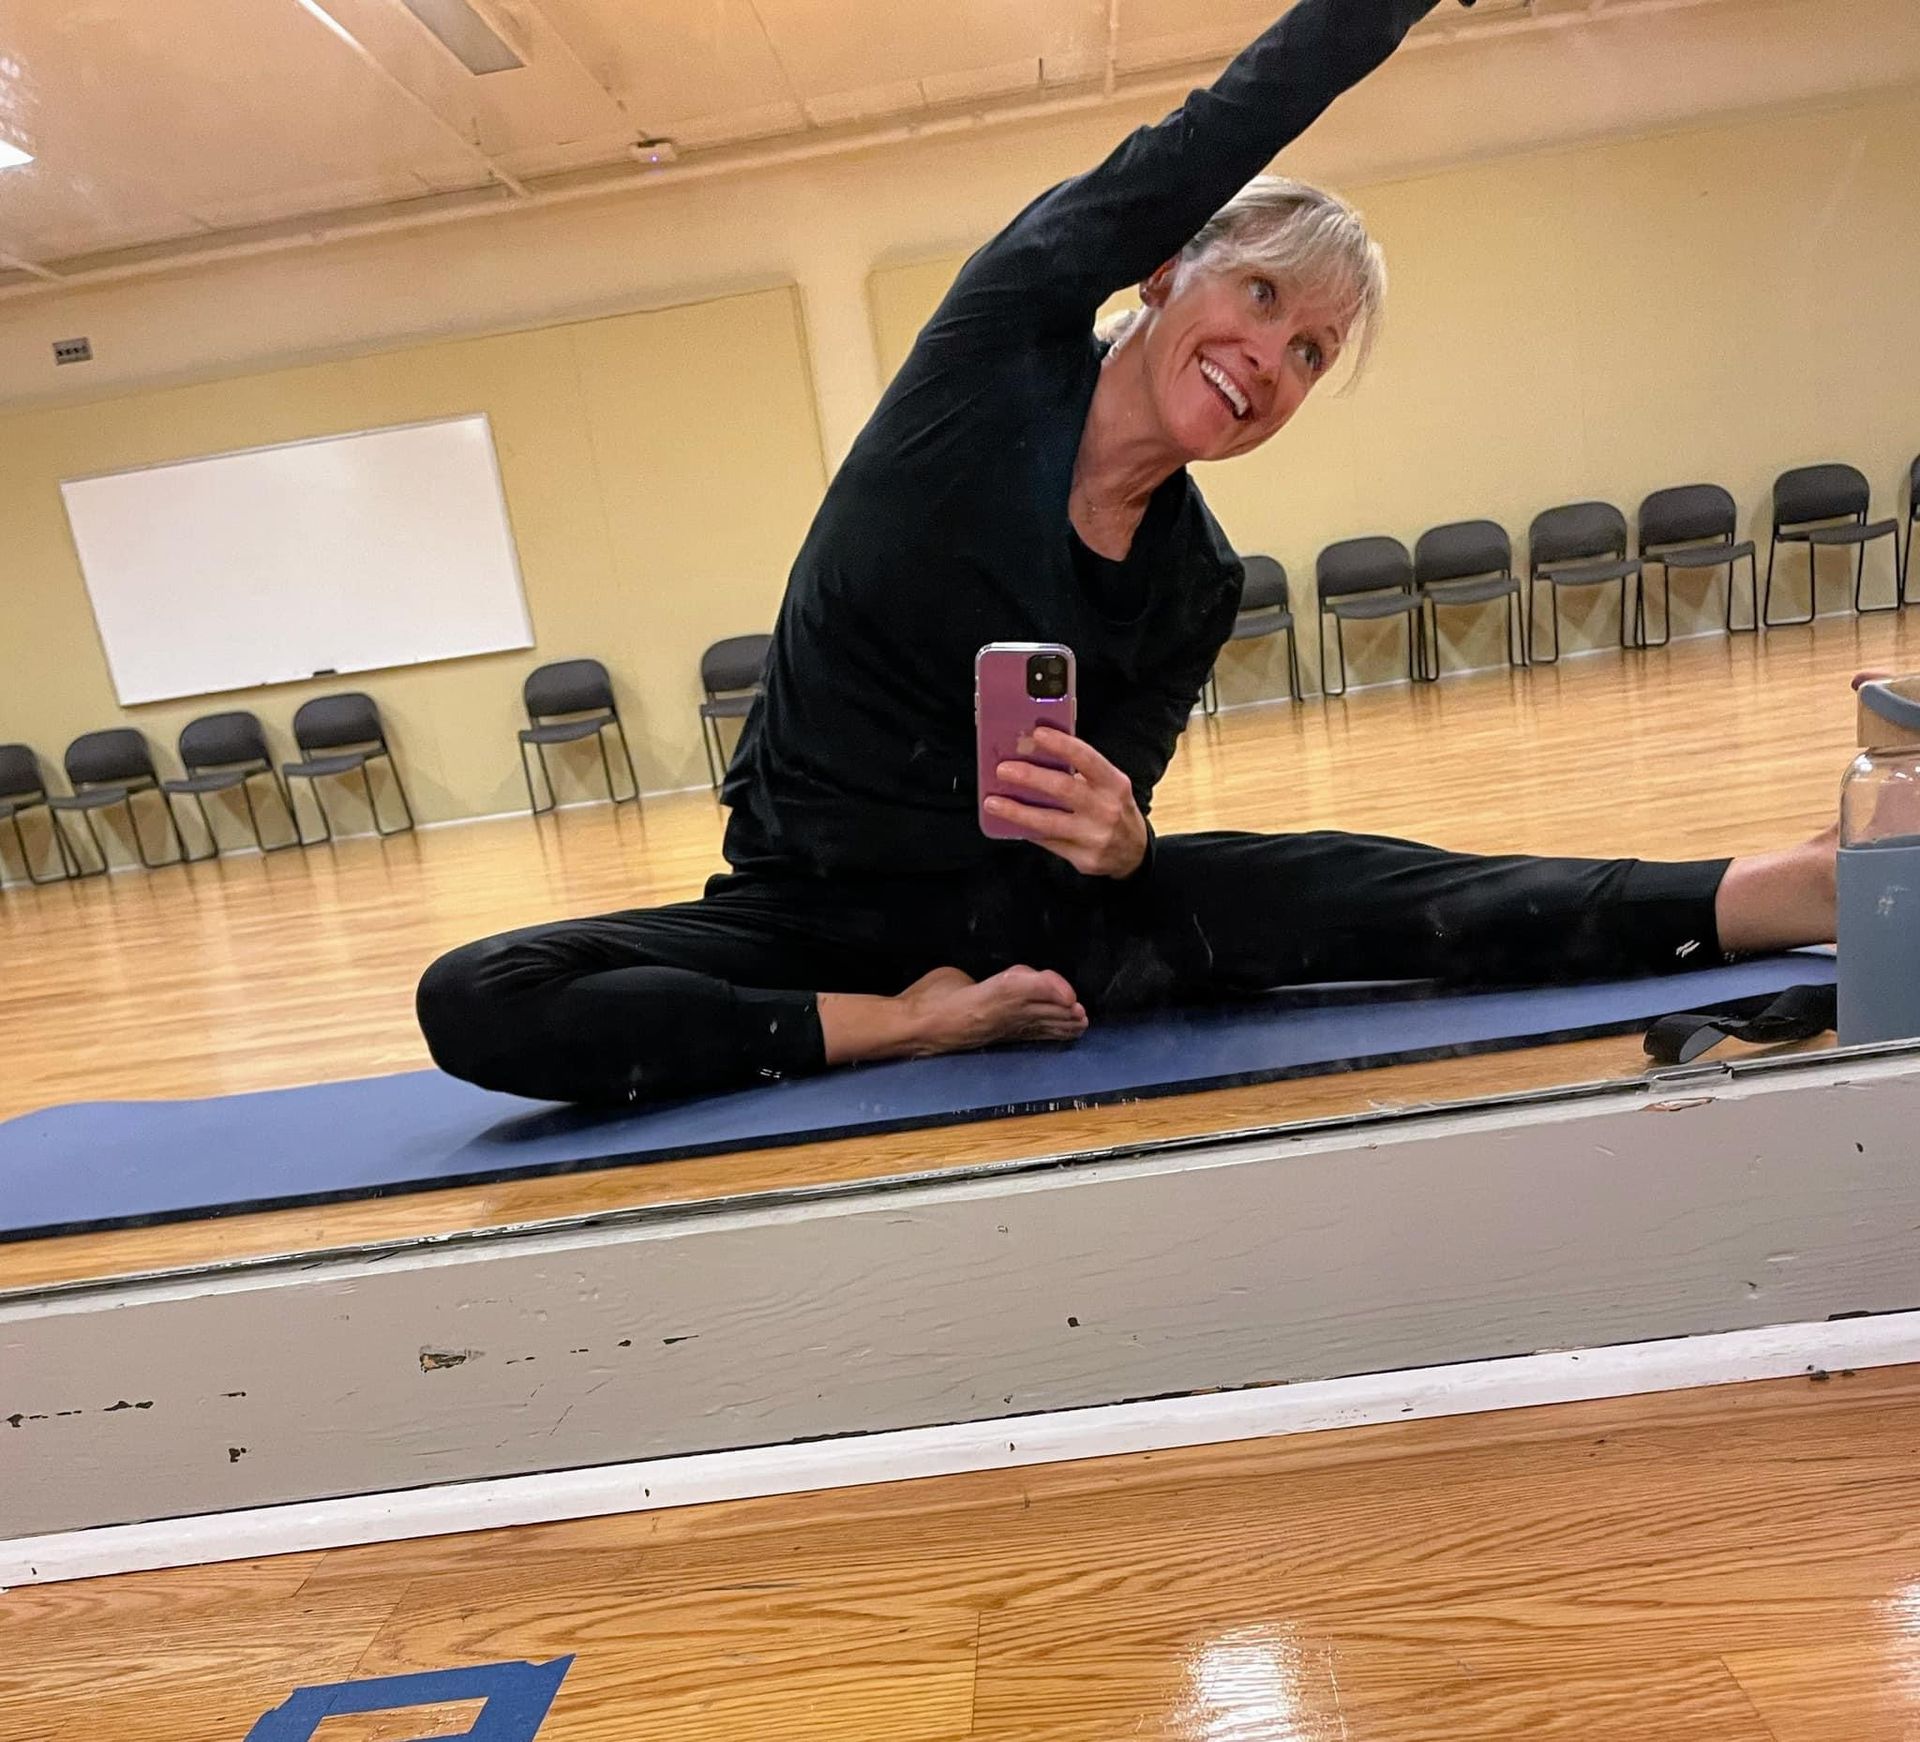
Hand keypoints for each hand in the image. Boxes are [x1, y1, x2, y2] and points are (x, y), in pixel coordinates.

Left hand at [983, 726, 1149, 878]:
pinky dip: (1027, 830)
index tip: (1037, 733)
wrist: (1135, 854)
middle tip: (1003, 769)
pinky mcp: (1083, 858)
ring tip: (993, 802)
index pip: (1088, 759)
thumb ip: (1080, 773)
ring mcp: (1095, 836)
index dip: (1062, 744)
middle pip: (1063, 789)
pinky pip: (1048, 842)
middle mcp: (1106, 809)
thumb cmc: (1114, 809)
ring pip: (1048, 822)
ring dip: (1016, 811)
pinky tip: (1010, 823)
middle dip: (1030, 777)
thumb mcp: (1109, 786)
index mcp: (1114, 784)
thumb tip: (1034, 755)